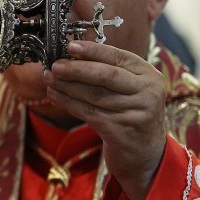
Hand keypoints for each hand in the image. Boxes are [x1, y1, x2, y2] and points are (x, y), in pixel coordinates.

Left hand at [43, 40, 167, 199]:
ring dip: (68, 87)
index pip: (119, 57)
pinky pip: (89, 113)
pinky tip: (55, 96)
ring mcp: (136, 113)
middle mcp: (148, 93)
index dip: (93, 51)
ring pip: (95, 96)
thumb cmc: (132, 114)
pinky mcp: (122, 132)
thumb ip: (110, 72)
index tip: (70, 46)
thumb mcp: (131, 90)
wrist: (146, 154)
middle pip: (107, 76)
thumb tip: (72, 55)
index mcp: (150, 76)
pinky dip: (69, 103)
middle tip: (55, 65)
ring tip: (49, 79)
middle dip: (77, 69)